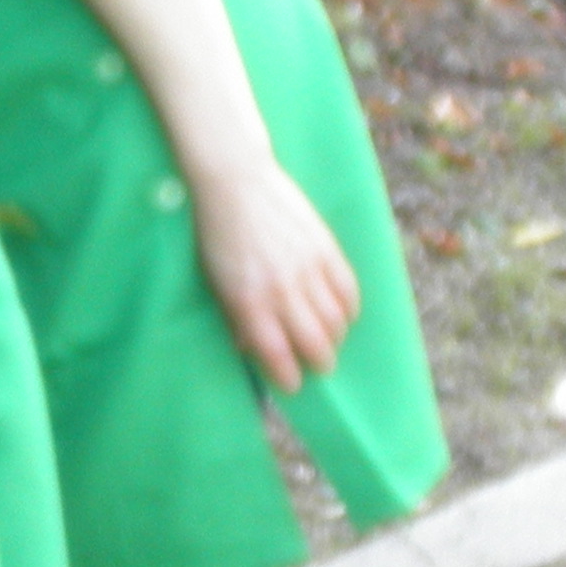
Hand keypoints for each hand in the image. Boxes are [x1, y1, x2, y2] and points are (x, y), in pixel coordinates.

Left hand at [190, 150, 358, 391]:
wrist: (234, 180)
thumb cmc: (215, 232)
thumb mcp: (215, 280)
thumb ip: (235, 316)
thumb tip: (249, 347)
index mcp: (249, 301)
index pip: (277, 353)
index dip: (287, 376)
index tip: (291, 386)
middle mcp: (282, 290)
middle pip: (314, 342)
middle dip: (319, 362)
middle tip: (319, 368)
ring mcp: (308, 269)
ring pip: (336, 320)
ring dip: (336, 338)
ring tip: (330, 343)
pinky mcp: (326, 248)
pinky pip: (348, 290)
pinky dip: (350, 309)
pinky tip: (344, 315)